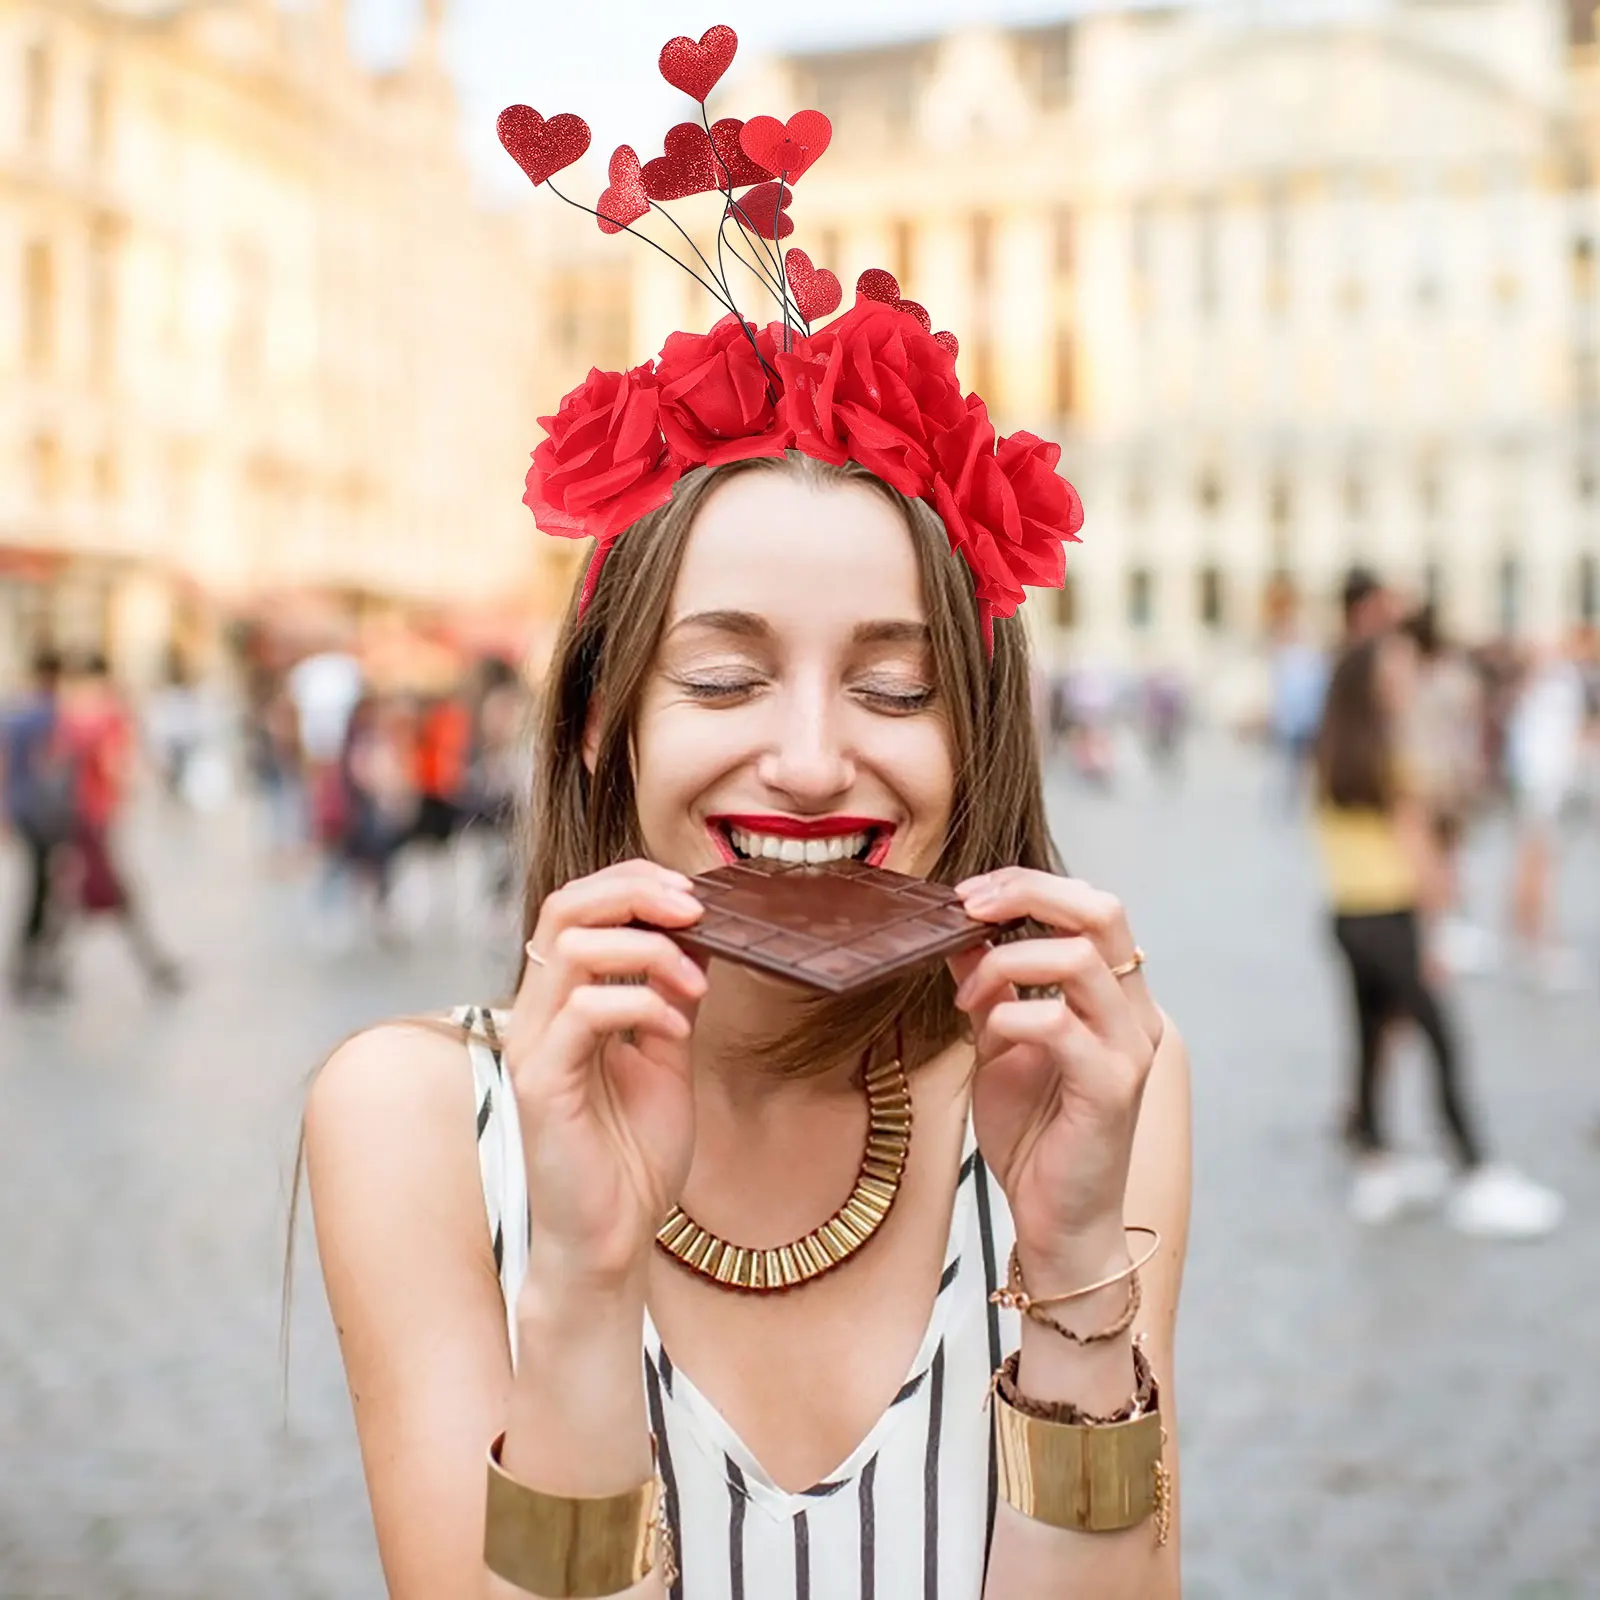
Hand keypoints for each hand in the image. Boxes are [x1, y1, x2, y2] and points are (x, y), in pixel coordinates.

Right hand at [503, 859, 707, 1299]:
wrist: (614, 1238)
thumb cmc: (634, 1153)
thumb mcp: (668, 1052)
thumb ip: (672, 992)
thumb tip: (701, 932)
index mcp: (563, 999)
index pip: (578, 904)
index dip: (633, 882)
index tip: (694, 893)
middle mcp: (537, 1012)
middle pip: (564, 905)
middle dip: (635, 892)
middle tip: (694, 908)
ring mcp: (533, 1045)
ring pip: (570, 947)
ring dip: (647, 950)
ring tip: (694, 984)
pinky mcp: (540, 1082)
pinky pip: (584, 1011)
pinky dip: (641, 1004)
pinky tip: (675, 1031)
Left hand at [950, 870, 1160, 1285]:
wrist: (1057, 1221)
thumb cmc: (1035, 1135)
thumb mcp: (999, 1041)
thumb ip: (990, 986)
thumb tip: (959, 930)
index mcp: (1115, 996)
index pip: (1092, 905)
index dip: (1029, 884)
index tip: (969, 895)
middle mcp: (1135, 1013)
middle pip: (1103, 910)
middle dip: (1028, 893)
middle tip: (969, 907)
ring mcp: (1130, 1049)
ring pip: (1081, 957)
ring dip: (1008, 960)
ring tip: (968, 996)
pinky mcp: (1112, 1087)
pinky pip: (1059, 1023)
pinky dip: (1011, 1015)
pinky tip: (989, 1035)